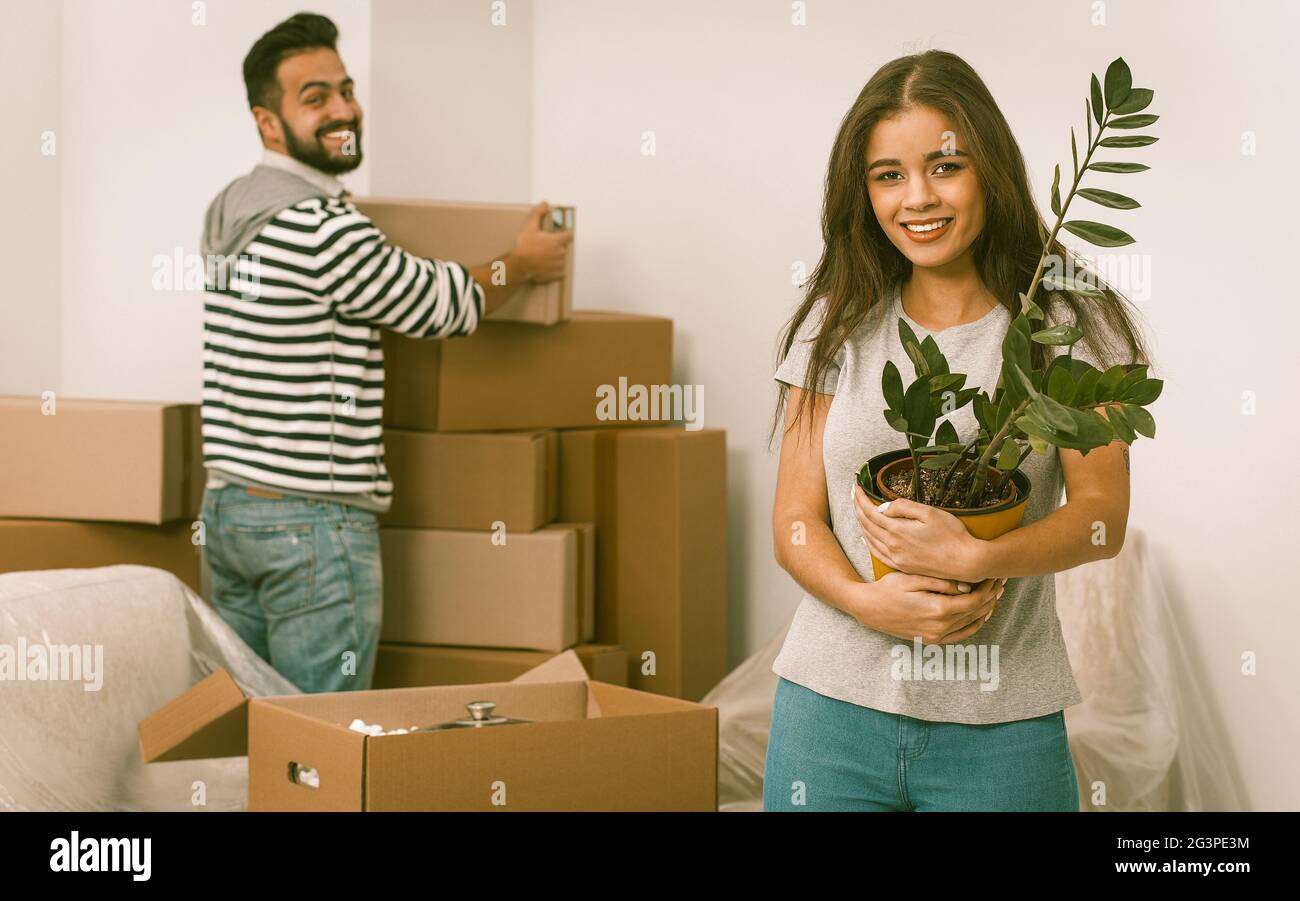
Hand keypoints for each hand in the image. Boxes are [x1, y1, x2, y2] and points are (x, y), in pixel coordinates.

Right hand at [510, 201, 571, 283]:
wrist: (519, 266)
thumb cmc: (524, 246)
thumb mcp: (529, 227)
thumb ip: (538, 214)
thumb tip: (545, 203)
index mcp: (557, 240)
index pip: (570, 235)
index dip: (565, 234)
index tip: (560, 235)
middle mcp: (561, 252)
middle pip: (564, 248)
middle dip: (556, 248)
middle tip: (544, 248)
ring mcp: (559, 265)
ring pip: (562, 260)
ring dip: (556, 259)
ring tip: (544, 259)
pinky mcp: (556, 275)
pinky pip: (560, 272)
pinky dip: (555, 271)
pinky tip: (546, 268)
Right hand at [849, 573, 1004, 643]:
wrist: (868, 609)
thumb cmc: (888, 588)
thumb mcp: (913, 577)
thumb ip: (942, 582)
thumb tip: (967, 585)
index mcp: (938, 610)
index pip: (975, 599)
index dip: (989, 587)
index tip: (995, 574)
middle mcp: (940, 627)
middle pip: (977, 612)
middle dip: (991, 595)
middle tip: (1000, 581)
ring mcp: (936, 636)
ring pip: (972, 624)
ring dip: (986, 609)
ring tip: (994, 594)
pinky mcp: (931, 640)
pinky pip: (961, 636)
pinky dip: (974, 625)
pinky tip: (980, 614)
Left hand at [854, 483, 984, 582]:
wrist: (966, 562)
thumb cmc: (953, 535)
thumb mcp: (929, 513)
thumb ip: (903, 507)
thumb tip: (881, 507)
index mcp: (898, 530)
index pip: (871, 512)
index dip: (861, 498)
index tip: (856, 486)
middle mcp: (893, 546)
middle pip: (867, 524)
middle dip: (857, 507)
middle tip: (853, 494)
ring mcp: (897, 558)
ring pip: (870, 539)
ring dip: (861, 524)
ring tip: (857, 510)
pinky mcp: (903, 567)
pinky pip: (878, 554)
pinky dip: (868, 544)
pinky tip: (865, 538)